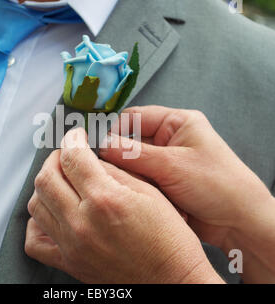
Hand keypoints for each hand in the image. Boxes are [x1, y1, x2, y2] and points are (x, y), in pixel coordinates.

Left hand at [25, 128, 222, 283]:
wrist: (170, 280)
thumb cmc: (168, 237)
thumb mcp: (148, 193)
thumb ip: (114, 171)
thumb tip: (91, 158)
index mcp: (105, 200)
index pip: (73, 158)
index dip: (72, 140)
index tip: (76, 137)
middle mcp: (82, 222)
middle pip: (46, 178)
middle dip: (55, 159)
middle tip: (68, 155)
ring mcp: (71, 245)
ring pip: (35, 204)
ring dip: (46, 185)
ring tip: (62, 181)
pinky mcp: (69, 263)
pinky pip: (34, 241)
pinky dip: (37, 222)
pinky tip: (53, 213)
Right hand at [99, 105, 274, 282]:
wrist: (239, 222)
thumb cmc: (217, 185)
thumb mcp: (172, 165)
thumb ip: (133, 154)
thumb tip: (101, 145)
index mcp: (176, 122)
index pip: (134, 117)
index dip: (115, 130)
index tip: (100, 148)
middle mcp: (169, 138)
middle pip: (131, 141)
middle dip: (121, 157)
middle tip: (110, 171)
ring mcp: (165, 161)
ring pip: (132, 162)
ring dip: (130, 174)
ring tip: (129, 186)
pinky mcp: (163, 181)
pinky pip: (139, 179)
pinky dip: (137, 187)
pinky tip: (138, 196)